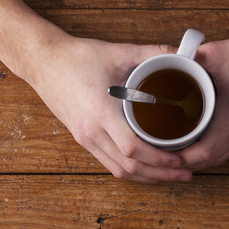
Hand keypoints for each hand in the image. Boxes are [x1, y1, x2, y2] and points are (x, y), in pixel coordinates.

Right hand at [30, 35, 193, 182]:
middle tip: (185, 173)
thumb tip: (181, 54)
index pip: (133, 148)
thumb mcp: (117, 52)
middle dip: (160, 174)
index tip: (180, 159)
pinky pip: (109, 164)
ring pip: (119, 170)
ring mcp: (85, 139)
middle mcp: (91, 132)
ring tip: (170, 175)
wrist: (43, 63)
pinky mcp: (83, 139)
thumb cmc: (77, 57)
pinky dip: (130, 170)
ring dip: (146, 177)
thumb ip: (151, 53)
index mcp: (101, 113)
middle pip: (129, 167)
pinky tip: (146, 168)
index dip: (159, 158)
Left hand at [178, 31, 228, 170]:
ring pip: (222, 157)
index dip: (180, 158)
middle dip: (186, 162)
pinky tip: (201, 142)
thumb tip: (167, 63)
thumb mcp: (218, 52)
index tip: (162, 154)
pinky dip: (214, 150)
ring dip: (200, 158)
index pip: (203, 152)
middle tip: (164, 154)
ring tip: (178, 151)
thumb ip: (189, 60)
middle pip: (212, 160)